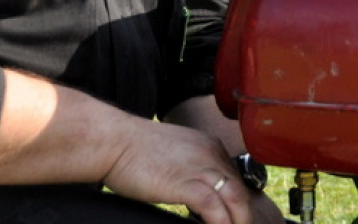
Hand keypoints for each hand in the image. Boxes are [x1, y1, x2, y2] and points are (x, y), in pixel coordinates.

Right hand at [102, 118, 254, 223]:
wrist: (114, 142)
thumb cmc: (134, 151)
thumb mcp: (175, 155)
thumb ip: (189, 169)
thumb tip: (192, 192)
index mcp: (209, 146)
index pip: (235, 177)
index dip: (238, 202)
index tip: (235, 218)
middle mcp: (211, 153)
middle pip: (241, 189)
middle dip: (244, 214)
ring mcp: (200, 167)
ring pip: (236, 198)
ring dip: (239, 221)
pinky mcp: (185, 182)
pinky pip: (213, 206)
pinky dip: (220, 222)